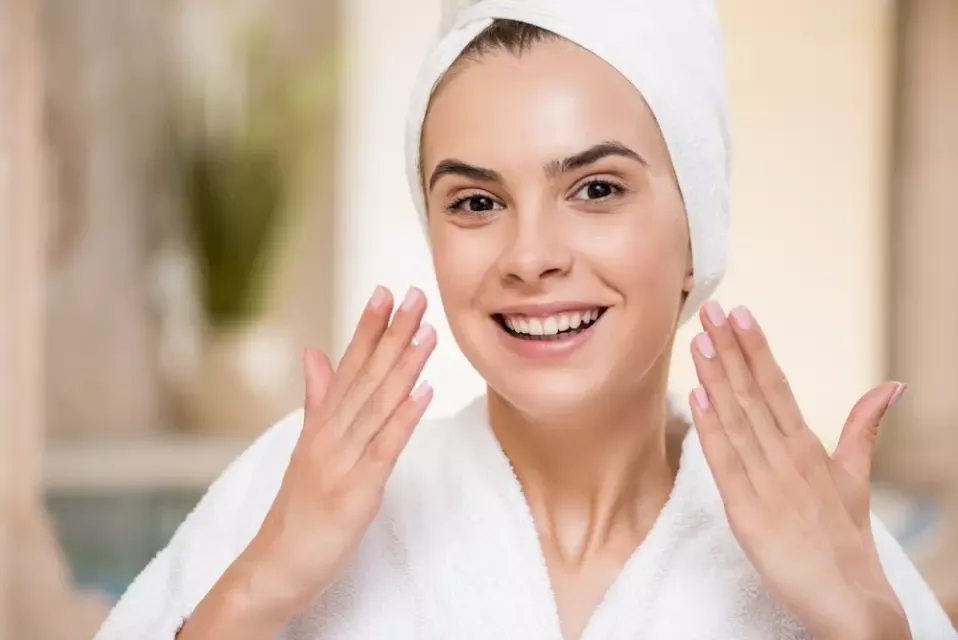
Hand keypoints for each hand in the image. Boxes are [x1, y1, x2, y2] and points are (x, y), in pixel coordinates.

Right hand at [179, 286, 436, 638]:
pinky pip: (384, 448)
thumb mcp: (308, 447)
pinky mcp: (355, 490)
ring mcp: (341, 460)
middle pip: (366, 375)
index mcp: (322, 423)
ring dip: (404, 365)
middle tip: (415, 294)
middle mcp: (330, 434)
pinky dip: (404, 417)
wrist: (276, 565)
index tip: (386, 291)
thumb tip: (315, 352)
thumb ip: (317, 399)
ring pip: (378, 404)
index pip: (348, 365)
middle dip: (392, 333)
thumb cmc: (298, 508)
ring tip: (426, 331)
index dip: (368, 327)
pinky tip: (424, 390)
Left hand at [688, 301, 910, 639]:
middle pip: (755, 393)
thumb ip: (864, 428)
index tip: (740, 313)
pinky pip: (725, 464)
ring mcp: (768, 484)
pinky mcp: (748, 514)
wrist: (849, 601)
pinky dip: (712, 429)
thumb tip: (892, 385)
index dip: (757, 348)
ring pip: (737, 420)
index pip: (778, 385)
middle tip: (712, 308)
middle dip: (731, 349)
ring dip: (717, 378)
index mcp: (809, 447)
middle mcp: (788, 458)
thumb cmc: (845, 538)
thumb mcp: (855, 477)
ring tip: (700, 339)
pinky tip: (699, 397)